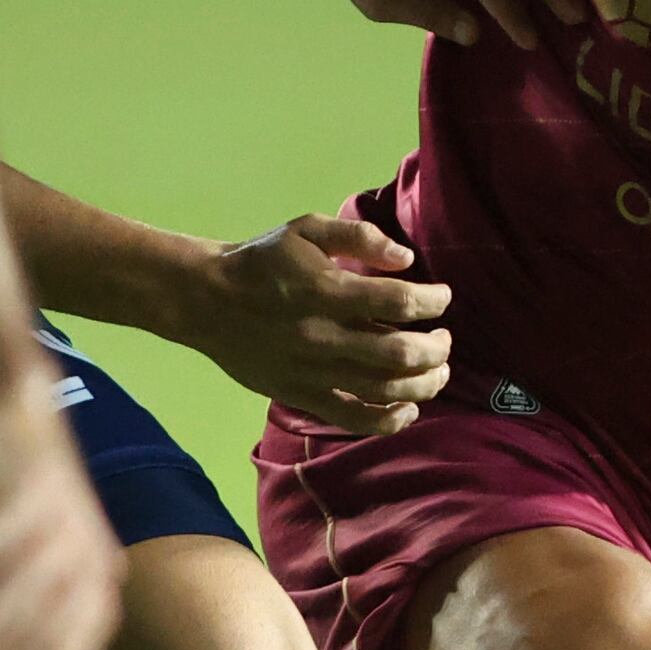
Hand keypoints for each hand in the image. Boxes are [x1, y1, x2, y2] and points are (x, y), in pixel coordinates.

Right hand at [184, 210, 450, 431]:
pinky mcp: (301, 395)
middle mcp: (323, 334)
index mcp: (326, 289)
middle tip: (444, 339)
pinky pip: (353, 418)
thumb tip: (405, 257)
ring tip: (438, 371)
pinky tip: (408, 409)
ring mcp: (312, 371)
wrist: (206, 300)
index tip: (441, 297)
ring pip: (384, 390)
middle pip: (400, 352)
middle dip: (436, 348)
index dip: (432, 300)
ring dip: (424, 383)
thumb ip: (358, 236)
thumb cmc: (263, 261)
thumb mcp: (305, 229)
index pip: (398, 300)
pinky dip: (389, 420)